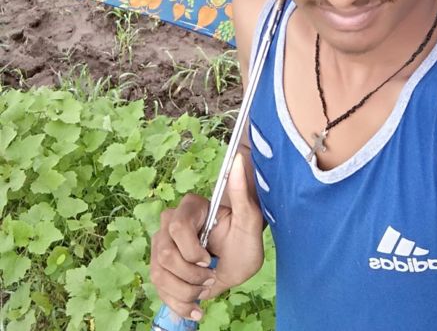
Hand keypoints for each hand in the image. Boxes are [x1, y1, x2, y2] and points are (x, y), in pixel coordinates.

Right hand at [149, 154, 264, 320]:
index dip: (191, 251)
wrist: (238, 262)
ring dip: (185, 291)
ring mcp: (161, 246)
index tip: (208, 260)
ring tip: (205, 288)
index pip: (177, 228)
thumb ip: (241, 191)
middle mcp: (170, 224)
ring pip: (159, 274)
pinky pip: (158, 289)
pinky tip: (195, 306)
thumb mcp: (249, 219)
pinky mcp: (159, 266)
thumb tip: (237, 159)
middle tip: (210, 276)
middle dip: (190, 275)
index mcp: (190, 208)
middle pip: (164, 254)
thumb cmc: (245, 239)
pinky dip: (178, 303)